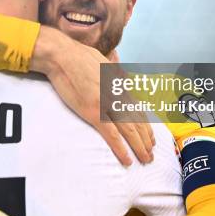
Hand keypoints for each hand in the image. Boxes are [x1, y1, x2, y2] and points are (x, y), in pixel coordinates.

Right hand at [31, 26, 154, 165]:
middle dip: (147, 140)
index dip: (146, 125)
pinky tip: (127, 159)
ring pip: (130, 131)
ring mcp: (107, 105)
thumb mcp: (103, 62)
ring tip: (146, 159)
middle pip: (138, 122)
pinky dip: (121, 148)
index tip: (150, 137)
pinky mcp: (93, 112)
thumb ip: (113, 72)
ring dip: (140, 147)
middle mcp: (118, 96)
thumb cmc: (78, 56)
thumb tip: (119, 74)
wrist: (63, 56)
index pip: (138, 109)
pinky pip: (112, 135)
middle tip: (151, 154)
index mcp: (119, 86)